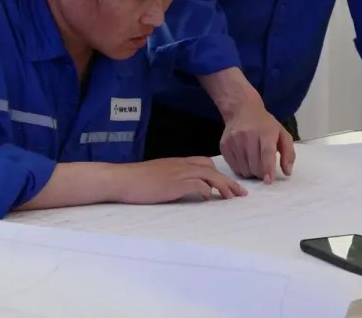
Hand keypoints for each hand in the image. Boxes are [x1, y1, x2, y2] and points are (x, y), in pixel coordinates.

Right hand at [112, 157, 247, 202]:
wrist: (121, 179)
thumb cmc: (135, 181)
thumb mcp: (158, 176)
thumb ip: (172, 179)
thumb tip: (183, 189)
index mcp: (177, 163)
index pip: (205, 162)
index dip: (218, 174)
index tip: (228, 185)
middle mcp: (181, 165)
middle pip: (212, 169)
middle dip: (228, 181)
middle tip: (240, 194)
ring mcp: (178, 173)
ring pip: (209, 176)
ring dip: (224, 186)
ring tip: (233, 198)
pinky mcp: (174, 184)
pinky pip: (198, 185)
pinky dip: (207, 191)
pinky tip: (210, 199)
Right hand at [220, 105, 296, 182]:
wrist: (242, 110)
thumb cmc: (265, 125)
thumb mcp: (282, 134)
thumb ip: (288, 153)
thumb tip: (287, 172)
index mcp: (265, 131)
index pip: (266, 152)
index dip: (268, 168)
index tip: (268, 180)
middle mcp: (248, 135)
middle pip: (255, 165)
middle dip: (261, 173)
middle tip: (264, 169)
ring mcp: (234, 140)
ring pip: (244, 169)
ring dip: (251, 172)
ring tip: (254, 163)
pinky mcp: (224, 145)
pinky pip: (234, 168)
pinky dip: (241, 169)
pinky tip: (245, 161)